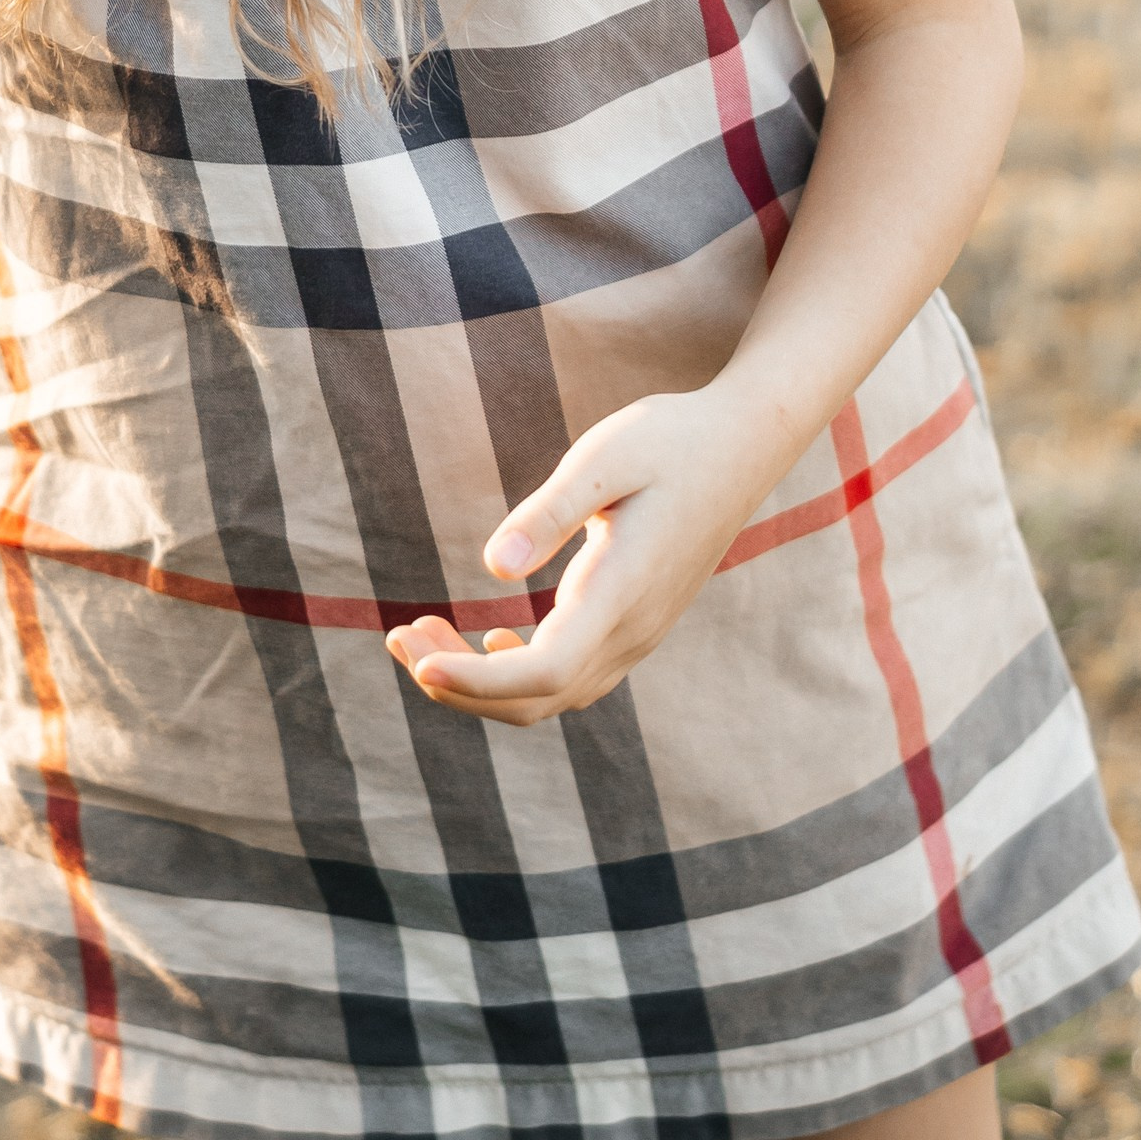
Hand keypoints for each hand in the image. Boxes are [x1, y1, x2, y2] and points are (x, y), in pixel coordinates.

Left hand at [385, 385, 780, 726]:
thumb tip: (490, 567)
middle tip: (397, 639)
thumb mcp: (602, 460)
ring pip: (553, 696)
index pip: (544, 671)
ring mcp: (639, 635)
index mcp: (621, 591)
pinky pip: (572, 677)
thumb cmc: (670, 440)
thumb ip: (547, 515)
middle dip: (459, 686)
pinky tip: (488, 637)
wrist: (743, 445)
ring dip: (482, 681)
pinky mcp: (637, 625)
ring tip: (420, 634)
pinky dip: (518, 673)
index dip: (476, 681)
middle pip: (538, 699)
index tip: (419, 662)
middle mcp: (633, 630)